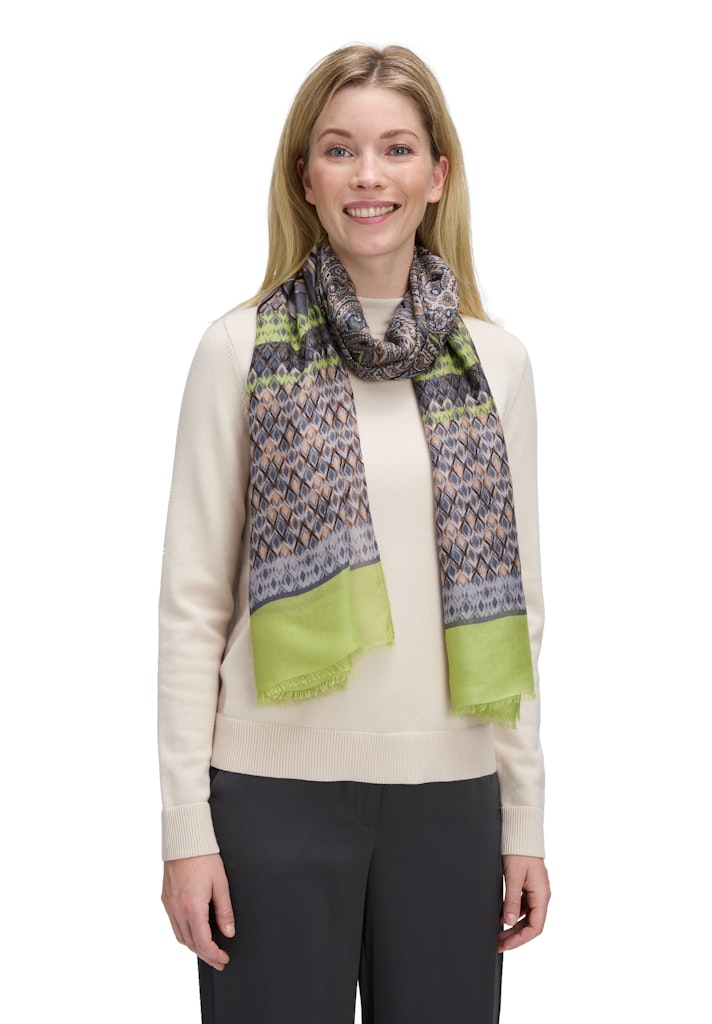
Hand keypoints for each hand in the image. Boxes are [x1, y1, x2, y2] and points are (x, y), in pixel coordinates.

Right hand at [161, 853, 234, 969]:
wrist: (184, 839)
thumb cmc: (203, 857)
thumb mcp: (221, 883)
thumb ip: (225, 911)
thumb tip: (229, 932)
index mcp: (193, 908)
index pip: (203, 943)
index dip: (214, 955)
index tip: (223, 959)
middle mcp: (178, 910)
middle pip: (191, 944)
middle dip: (206, 956)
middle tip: (218, 961)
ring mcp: (169, 905)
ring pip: (180, 937)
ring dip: (194, 947)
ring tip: (208, 951)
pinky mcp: (165, 899)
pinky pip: (173, 925)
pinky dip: (184, 935)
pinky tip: (193, 933)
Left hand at [498, 855, 549, 951]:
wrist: (522, 833)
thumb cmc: (520, 851)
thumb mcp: (513, 877)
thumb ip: (512, 900)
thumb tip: (508, 921)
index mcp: (542, 896)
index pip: (535, 927)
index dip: (520, 940)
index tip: (505, 945)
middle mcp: (541, 896)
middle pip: (531, 925)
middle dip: (515, 936)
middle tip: (498, 943)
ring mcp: (536, 891)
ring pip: (526, 917)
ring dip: (513, 927)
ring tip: (498, 933)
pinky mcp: (529, 886)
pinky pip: (523, 906)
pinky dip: (513, 914)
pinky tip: (501, 917)